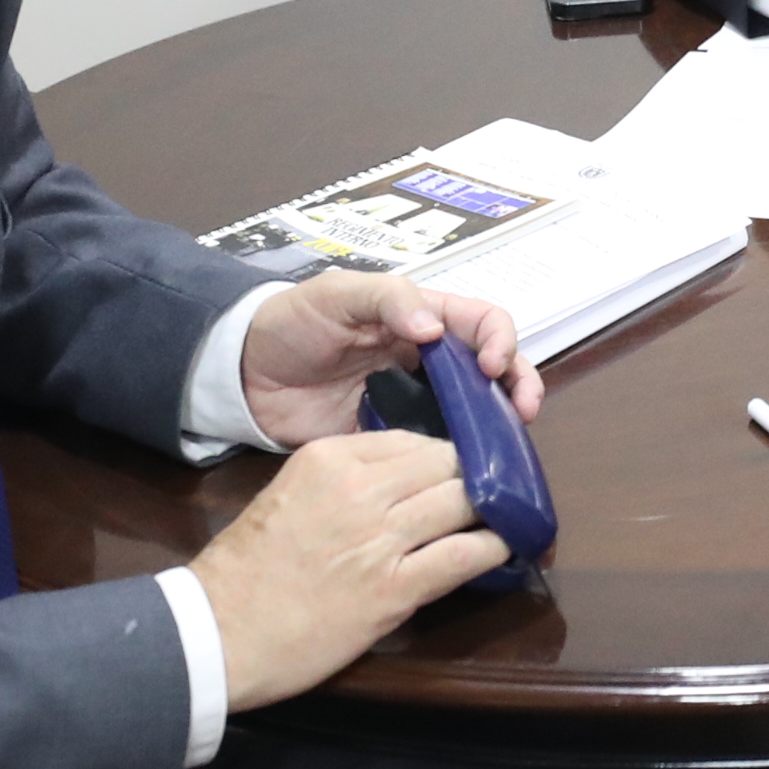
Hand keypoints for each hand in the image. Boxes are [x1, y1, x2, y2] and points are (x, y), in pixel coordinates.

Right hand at [190, 432, 509, 711]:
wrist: (217, 631)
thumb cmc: (244, 570)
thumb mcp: (287, 496)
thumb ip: (340, 482)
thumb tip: (397, 482)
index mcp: (329, 458)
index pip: (412, 441)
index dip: (446, 457)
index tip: (461, 470)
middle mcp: (359, 489)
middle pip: (446, 465)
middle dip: (476, 477)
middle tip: (496, 492)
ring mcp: (379, 538)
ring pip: (462, 501)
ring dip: (493, 510)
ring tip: (508, 518)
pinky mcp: (393, 589)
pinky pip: (464, 556)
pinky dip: (493, 550)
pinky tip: (504, 550)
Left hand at [238, 270, 539, 452]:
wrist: (244, 376)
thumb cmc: (292, 322)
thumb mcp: (336, 294)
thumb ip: (387, 299)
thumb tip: (435, 330)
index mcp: (422, 317)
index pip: (482, 322)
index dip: (498, 341)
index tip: (490, 367)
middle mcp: (429, 361)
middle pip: (493, 369)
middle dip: (518, 385)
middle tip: (524, 412)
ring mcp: (416, 402)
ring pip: (475, 412)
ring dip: (499, 426)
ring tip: (509, 446)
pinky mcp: (395, 440)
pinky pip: (438, 451)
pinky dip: (461, 462)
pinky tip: (470, 474)